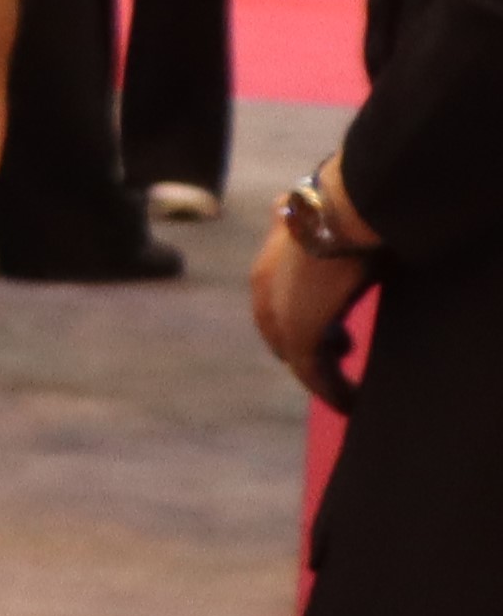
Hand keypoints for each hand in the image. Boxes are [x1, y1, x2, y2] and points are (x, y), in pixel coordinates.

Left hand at [251, 214, 370, 409]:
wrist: (340, 212)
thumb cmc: (350, 212)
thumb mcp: (336, 225)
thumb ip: (326, 232)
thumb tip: (323, 213)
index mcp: (271, 261)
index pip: (277, 302)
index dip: (301, 317)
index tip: (329, 327)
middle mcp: (265, 288)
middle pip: (280, 332)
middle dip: (310, 344)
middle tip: (345, 348)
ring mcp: (279, 314)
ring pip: (299, 356)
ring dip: (323, 377)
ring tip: (348, 393)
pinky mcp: (297, 335)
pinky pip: (311, 372)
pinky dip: (330, 390)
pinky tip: (349, 403)